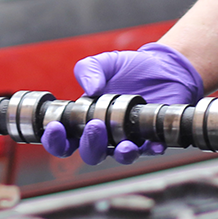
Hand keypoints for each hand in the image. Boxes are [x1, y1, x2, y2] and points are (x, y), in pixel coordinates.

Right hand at [42, 42, 203, 164]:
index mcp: (86, 120)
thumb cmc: (128, 67)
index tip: (55, 126)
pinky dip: (152, 149)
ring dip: (121, 154)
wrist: (162, 66)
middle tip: (95, 126)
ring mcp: (128, 138)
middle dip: (90, 144)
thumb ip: (88, 69)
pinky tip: (154, 143)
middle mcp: (105, 134)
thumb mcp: (104, 62)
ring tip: (125, 144)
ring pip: (120, 157)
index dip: (55, 139)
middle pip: (91, 153)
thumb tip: (89, 88)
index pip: (64, 139)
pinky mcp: (151, 138)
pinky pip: (150, 150)